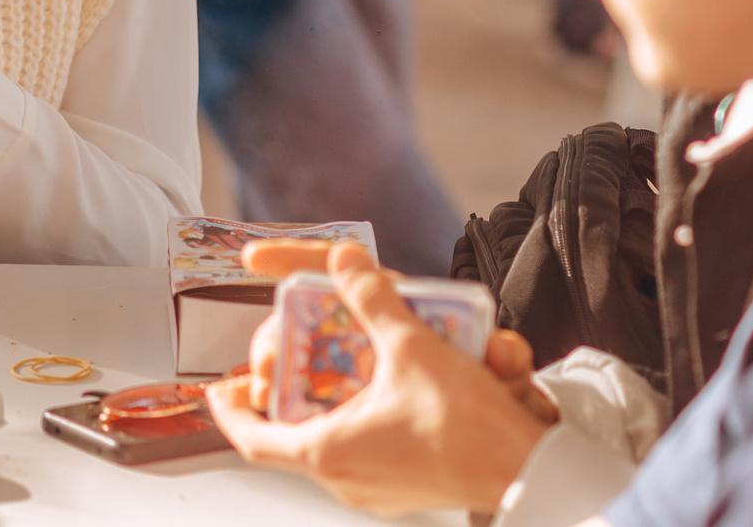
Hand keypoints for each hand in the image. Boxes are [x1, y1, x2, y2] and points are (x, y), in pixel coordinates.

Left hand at [206, 243, 554, 516]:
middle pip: (284, 441)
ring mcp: (372, 492)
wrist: (531, 473)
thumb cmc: (472, 428)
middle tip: (274, 368)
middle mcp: (343, 479)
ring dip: (313, 414)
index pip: (253, 438)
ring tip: (314, 379)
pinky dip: (347, 428)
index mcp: (329, 452)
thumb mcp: (414, 349)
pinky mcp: (400, 492)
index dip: (230, 411)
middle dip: (276, 401)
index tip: (221, 388)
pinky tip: (365, 400)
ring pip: (322, 451)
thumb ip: (374, 299)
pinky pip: (356, 459)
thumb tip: (344, 259)